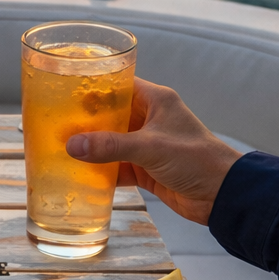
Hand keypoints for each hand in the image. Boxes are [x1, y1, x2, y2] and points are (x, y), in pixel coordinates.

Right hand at [65, 77, 242, 225]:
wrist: (222, 194)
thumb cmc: (196, 159)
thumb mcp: (150, 147)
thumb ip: (110, 146)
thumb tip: (72, 145)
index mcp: (155, 101)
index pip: (119, 85)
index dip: (94, 87)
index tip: (66, 91)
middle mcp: (149, 119)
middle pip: (110, 115)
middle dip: (85, 121)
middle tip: (56, 123)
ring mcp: (146, 145)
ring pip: (110, 143)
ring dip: (91, 148)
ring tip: (60, 147)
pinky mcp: (144, 169)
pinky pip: (116, 166)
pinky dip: (100, 171)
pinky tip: (79, 174)